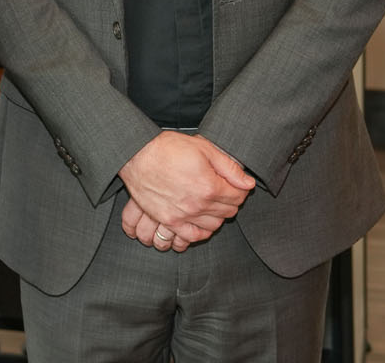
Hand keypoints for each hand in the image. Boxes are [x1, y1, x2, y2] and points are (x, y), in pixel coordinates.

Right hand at [117, 132, 253, 246]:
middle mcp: (198, 205)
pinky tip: (201, 220)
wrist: (136, 155)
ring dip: (218, 215)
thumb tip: (248, 182)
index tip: (236, 183)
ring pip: (214, 225)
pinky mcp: (169, 221)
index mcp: (209, 186)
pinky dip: (202, 231)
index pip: (238, 195)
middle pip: (228, 211)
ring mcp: (183, 215)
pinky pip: (193, 236)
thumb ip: (229, 167)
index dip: (240, 188)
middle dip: (230, 200)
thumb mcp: (203, 148)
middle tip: (224, 190)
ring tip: (212, 202)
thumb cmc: (167, 148)